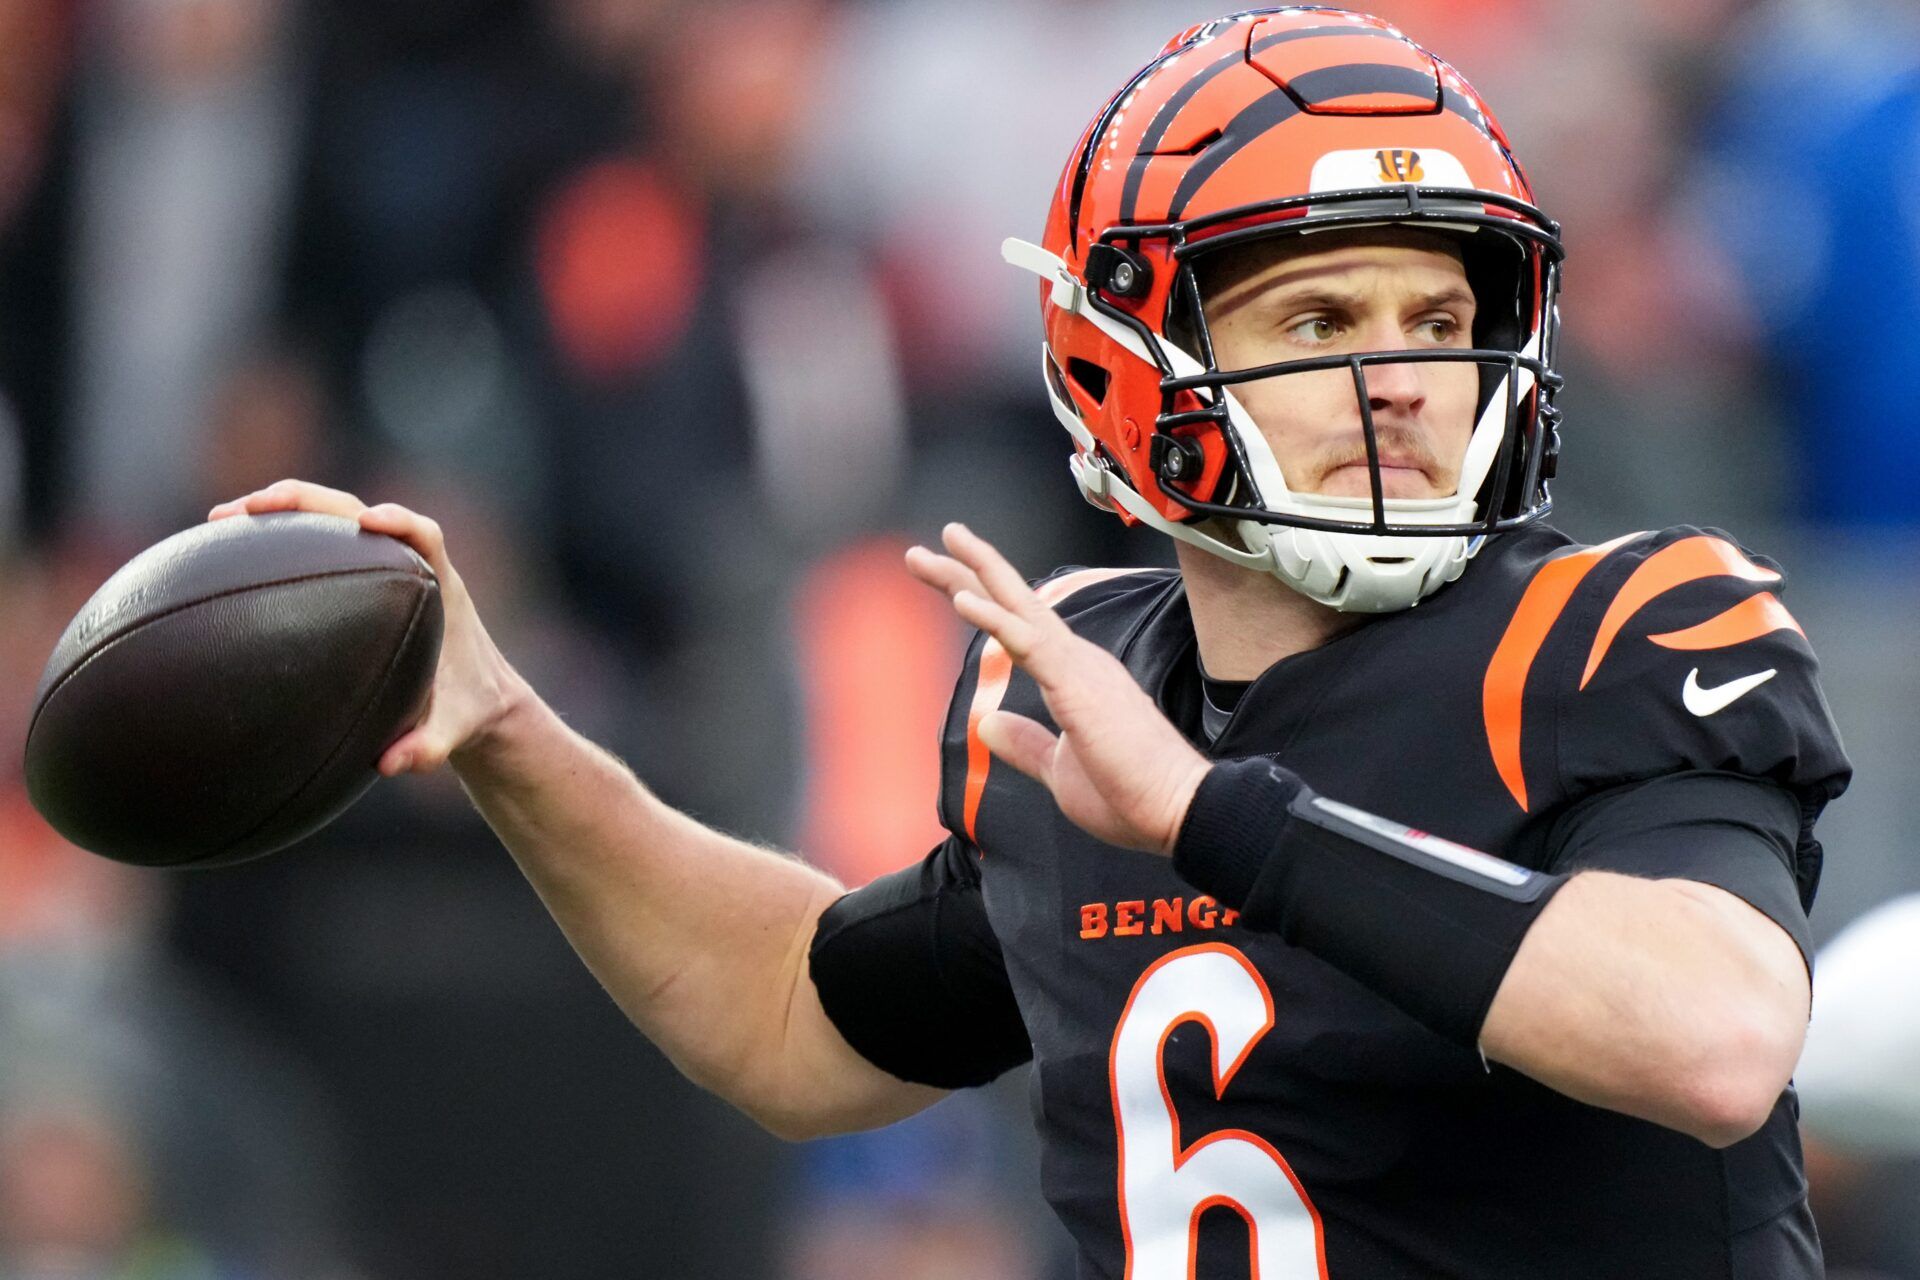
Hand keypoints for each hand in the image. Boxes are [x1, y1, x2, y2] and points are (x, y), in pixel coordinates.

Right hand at [207, 479, 526, 775]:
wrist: (476, 696)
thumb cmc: (466, 708)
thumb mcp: (453, 731)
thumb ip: (429, 746)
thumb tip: (389, 766)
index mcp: (440, 586)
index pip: (425, 534)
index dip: (399, 521)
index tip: (367, 522)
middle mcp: (408, 563)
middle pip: (358, 510)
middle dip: (308, 502)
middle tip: (253, 508)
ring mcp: (380, 564)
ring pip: (328, 521)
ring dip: (278, 513)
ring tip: (218, 522)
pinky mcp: (358, 576)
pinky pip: (315, 547)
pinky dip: (274, 544)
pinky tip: (224, 558)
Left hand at [905, 523, 1210, 854]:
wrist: (1177, 812)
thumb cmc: (1129, 796)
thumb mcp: (1059, 770)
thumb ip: (1026, 743)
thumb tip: (987, 722)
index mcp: (1075, 677)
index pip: (1019, 627)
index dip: (981, 601)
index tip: (947, 583)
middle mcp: (1078, 661)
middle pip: (1015, 603)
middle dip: (968, 570)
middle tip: (923, 548)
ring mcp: (1079, 668)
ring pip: (1020, 608)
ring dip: (975, 575)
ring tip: (940, 544)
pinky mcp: (1078, 685)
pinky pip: (1028, 644)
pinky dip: (994, 619)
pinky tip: (962, 600)